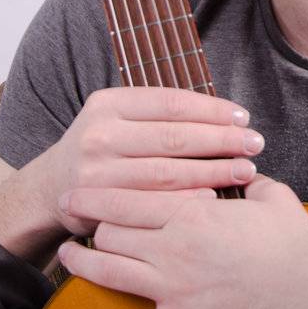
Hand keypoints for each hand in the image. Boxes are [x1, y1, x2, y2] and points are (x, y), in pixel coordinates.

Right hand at [35, 87, 264, 235]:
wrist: (52, 189)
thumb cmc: (104, 150)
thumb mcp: (119, 119)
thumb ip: (158, 114)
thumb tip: (224, 113)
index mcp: (108, 103)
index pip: (170, 103)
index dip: (211, 110)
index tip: (243, 117)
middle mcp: (99, 134)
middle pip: (173, 137)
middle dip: (220, 140)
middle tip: (254, 143)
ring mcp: (96, 171)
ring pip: (166, 172)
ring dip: (212, 171)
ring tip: (246, 169)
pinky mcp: (99, 205)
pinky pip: (154, 204)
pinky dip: (188, 201)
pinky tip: (216, 197)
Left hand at [54, 174, 307, 308]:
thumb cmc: (297, 242)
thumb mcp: (272, 196)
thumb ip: (248, 180)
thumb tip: (242, 169)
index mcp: (192, 212)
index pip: (127, 198)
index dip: (96, 195)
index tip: (77, 191)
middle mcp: (174, 248)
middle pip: (110, 232)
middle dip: (88, 226)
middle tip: (72, 222)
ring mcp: (175, 289)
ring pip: (109, 272)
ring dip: (80, 264)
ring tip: (65, 257)